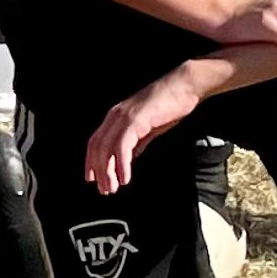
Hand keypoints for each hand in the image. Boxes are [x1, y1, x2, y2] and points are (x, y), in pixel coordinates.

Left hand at [84, 65, 200, 195]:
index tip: (92, 179)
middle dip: (98, 171)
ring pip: (107, 148)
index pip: (95, 142)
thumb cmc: (169, 105)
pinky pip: (123, 145)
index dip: (91, 162)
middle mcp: (115, 116)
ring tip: (112, 188)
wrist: (184, 86)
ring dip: (108, 171)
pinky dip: (121, 163)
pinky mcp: (135, 119)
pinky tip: (125, 178)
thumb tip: (131, 158)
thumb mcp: (149, 127)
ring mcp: (124, 117)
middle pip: (97, 147)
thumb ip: (138, 142)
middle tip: (104, 190)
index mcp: (116, 117)